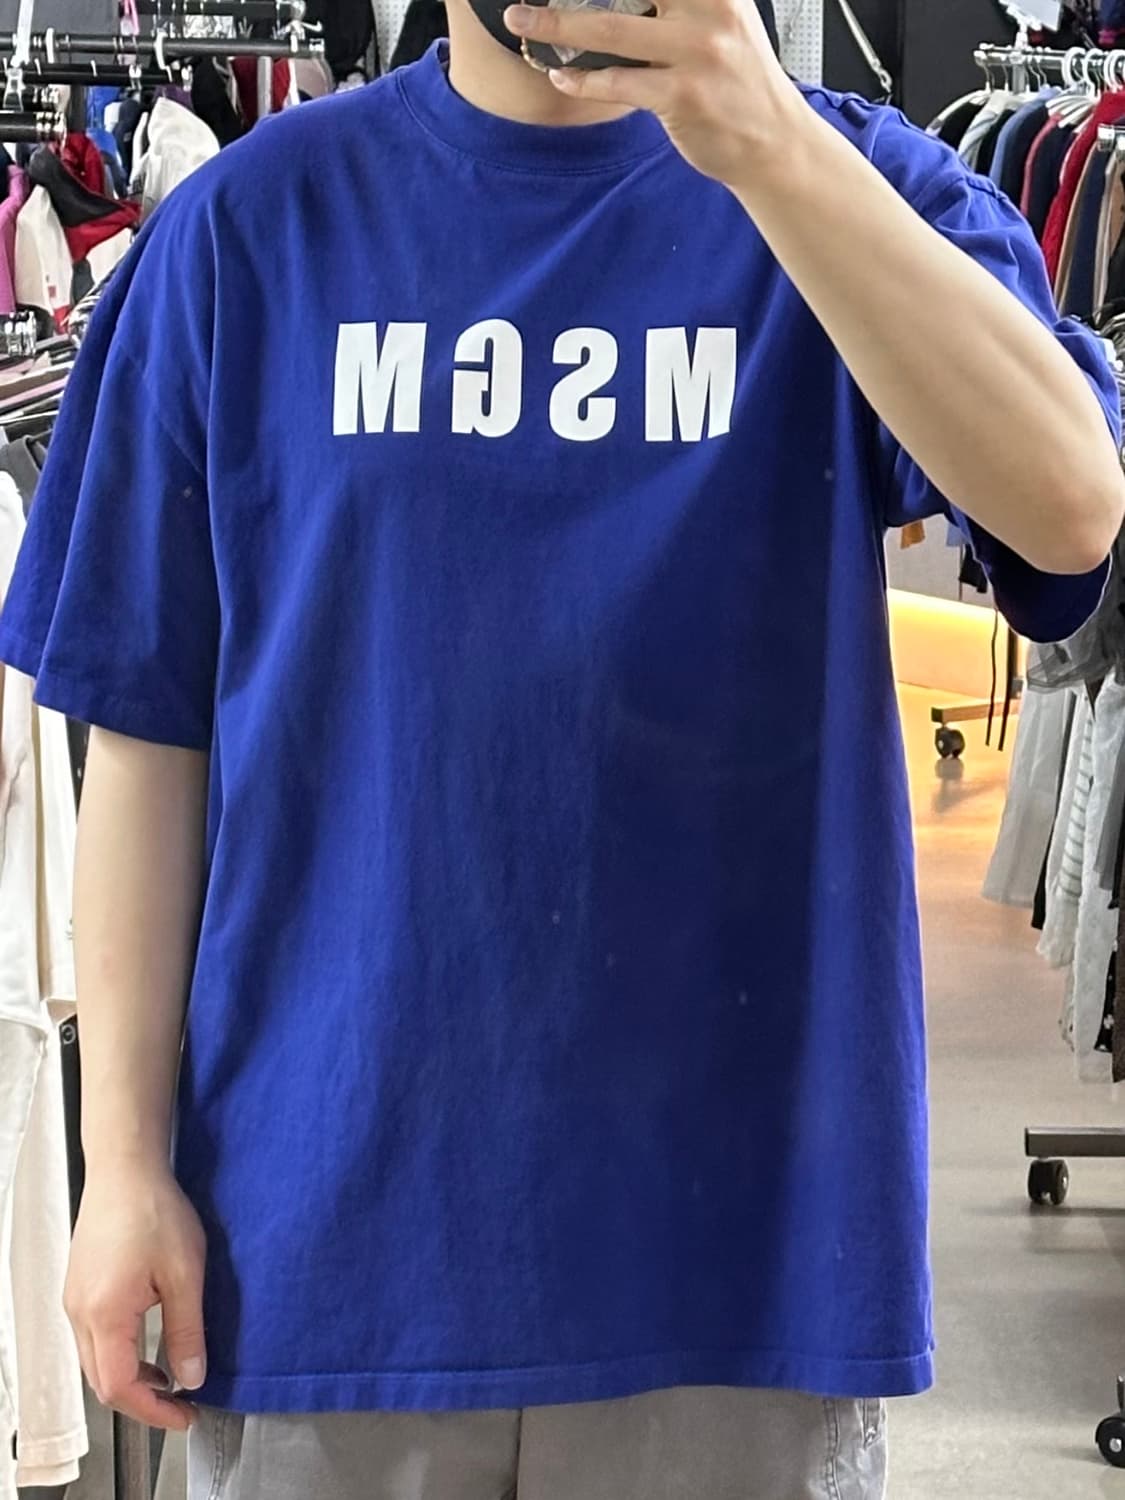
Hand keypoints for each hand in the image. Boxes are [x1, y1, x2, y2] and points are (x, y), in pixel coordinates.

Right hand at [64, 1161, 207, 1430]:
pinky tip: (148, 1344)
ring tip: (170, 1375)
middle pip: (103, 1381)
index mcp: (105, 1314)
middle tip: (181, 1402)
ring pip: (96, 1361)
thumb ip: (187, 1330)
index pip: (121, 1387)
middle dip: (142, 1400)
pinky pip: (94, 1338)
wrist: (125, 1168)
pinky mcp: (80, 1288)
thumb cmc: (154, 1210)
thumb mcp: (185, 1273)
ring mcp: (75, 1301)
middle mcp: (80, 1313)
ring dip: (130, 1378)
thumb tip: (192, 1377)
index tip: (185, 1415)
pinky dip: (120, 1353)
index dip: (154, 1410)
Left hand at [503, 0, 806, 187]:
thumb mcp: (722, 19)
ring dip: (555, 24)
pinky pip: (619, 83)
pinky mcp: (683, 96)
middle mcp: (709, 8)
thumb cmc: (739, 81)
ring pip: (610, 28)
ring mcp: (697, 53)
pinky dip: (582, 80)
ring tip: (522, 20)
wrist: (775, 141)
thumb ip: (679, 2)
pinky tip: (560, 76)